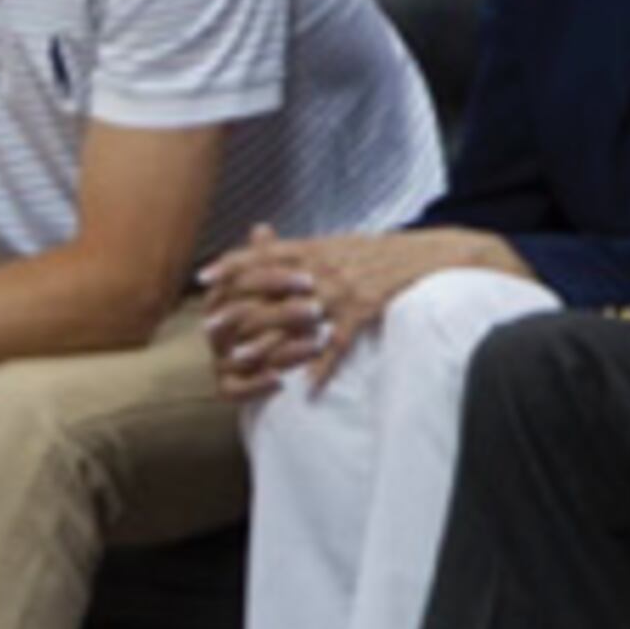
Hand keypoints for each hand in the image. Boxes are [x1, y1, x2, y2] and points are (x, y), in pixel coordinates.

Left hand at [201, 226, 462, 399]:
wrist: (427, 255)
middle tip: (209, 329)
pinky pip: (338, 343)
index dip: (231, 263)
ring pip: (296, 319)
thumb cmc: (377, 252)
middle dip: (237, 309)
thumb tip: (262, 241)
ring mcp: (342, 290)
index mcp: (313, 248)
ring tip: (242, 360)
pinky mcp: (363, 310)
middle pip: (269, 289)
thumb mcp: (336, 242)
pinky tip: (308, 387)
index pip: (262, 253)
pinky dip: (323, 367)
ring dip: (267, 342)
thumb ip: (299, 248)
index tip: (202, 278)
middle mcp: (321, 267)